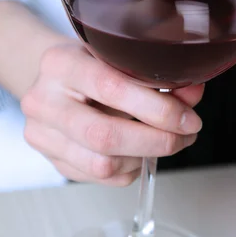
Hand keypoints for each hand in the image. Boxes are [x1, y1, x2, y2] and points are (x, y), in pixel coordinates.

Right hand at [21, 43, 202, 184]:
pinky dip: (130, 169)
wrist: (52, 81)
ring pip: (102, 164)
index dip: (157, 108)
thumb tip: (193, 94)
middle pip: (103, 135)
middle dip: (156, 141)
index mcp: (61, 63)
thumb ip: (155, 76)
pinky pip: (101, 178)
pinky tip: (140, 151)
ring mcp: (43, 135)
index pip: (111, 88)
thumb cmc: (90, 65)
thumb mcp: (118, 58)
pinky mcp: (52, 161)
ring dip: (145, 157)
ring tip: (167, 141)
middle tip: (185, 136)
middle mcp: (44, 101)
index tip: (188, 119)